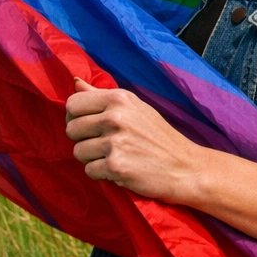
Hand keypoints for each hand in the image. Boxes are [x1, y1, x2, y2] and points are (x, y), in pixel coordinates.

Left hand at [65, 78, 201, 199]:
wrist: (184, 166)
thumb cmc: (158, 136)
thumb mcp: (135, 107)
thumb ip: (102, 95)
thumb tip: (75, 82)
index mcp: (119, 98)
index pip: (73, 104)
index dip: (77, 117)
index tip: (91, 125)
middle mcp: (115, 117)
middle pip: (71, 129)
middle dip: (84, 139)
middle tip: (106, 143)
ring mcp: (115, 142)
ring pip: (78, 152)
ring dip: (93, 158)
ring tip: (115, 156)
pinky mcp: (115, 166)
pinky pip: (89, 170)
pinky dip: (102, 173)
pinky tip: (120, 168)